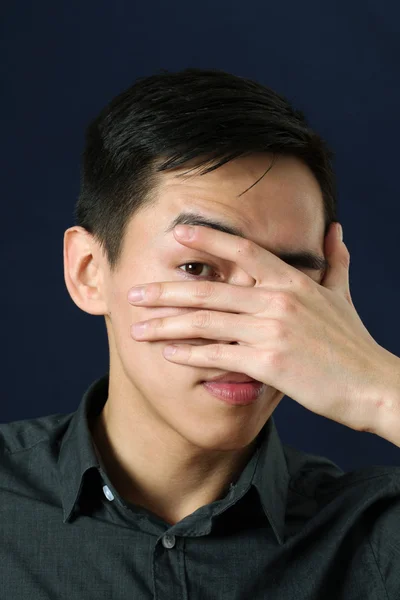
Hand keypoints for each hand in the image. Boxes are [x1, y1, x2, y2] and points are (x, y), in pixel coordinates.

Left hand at [128, 223, 395, 434]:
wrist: (373, 385)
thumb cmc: (353, 342)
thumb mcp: (342, 295)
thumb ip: (334, 260)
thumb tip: (335, 229)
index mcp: (293, 281)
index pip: (243, 252)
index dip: (207, 240)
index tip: (177, 235)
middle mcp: (278, 300)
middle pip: (210, 290)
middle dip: (166, 291)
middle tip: (134, 292)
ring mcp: (272, 331)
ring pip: (206, 322)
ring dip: (166, 324)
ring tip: (137, 327)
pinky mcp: (269, 363)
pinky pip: (218, 355)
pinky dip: (188, 354)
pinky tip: (166, 354)